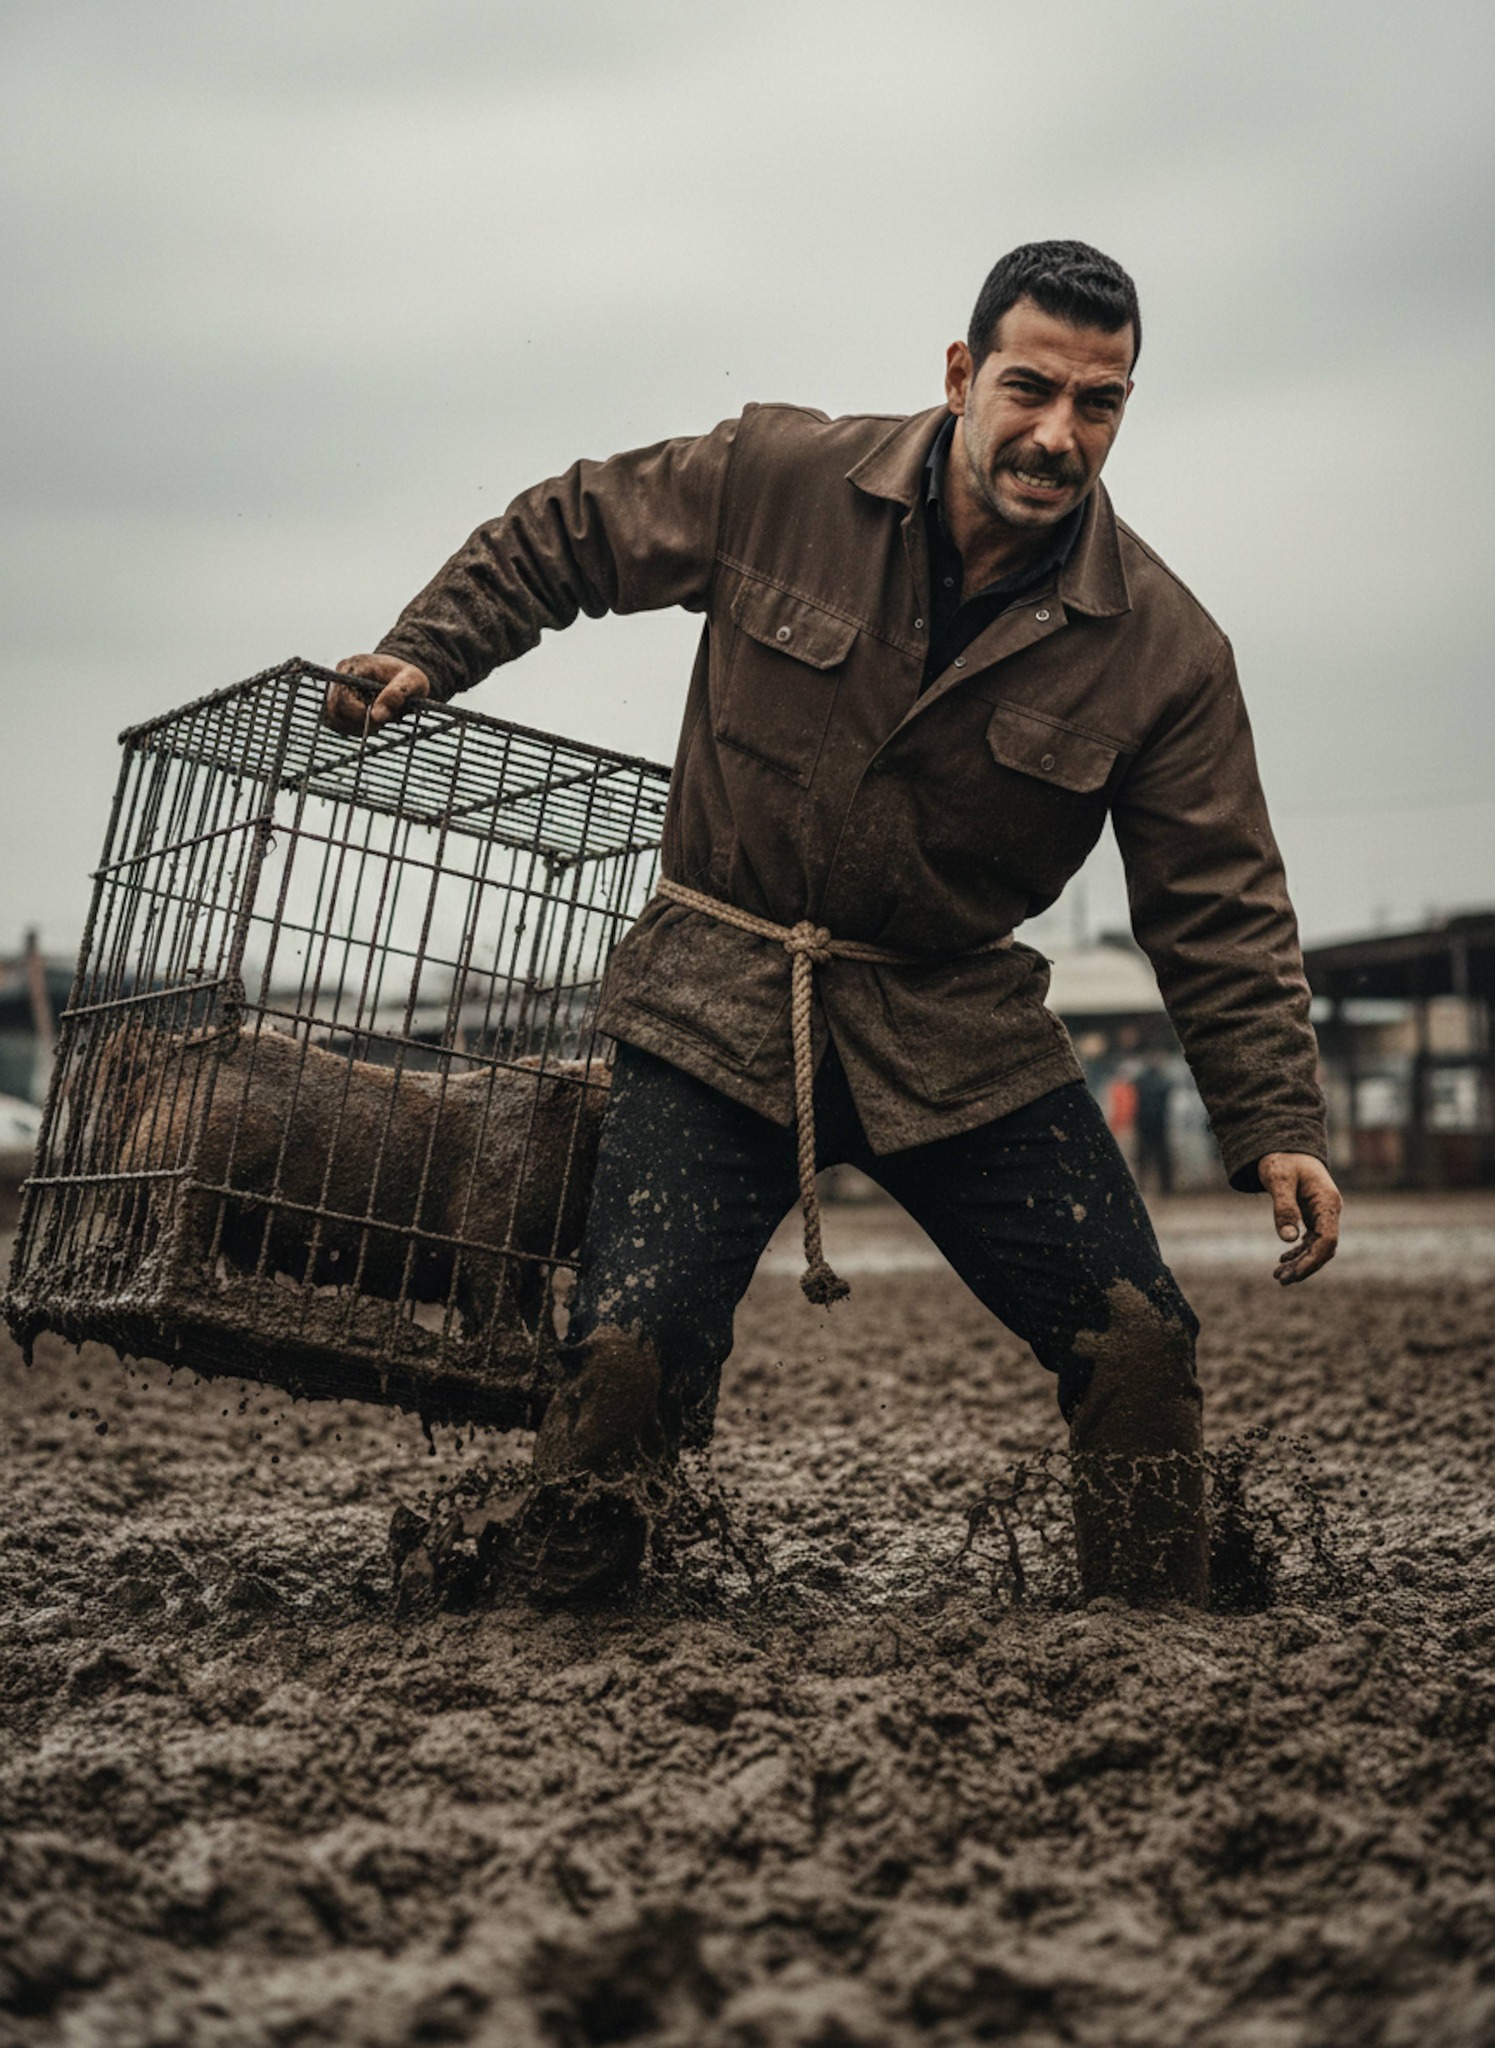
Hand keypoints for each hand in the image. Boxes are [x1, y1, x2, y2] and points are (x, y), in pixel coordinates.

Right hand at [323, 654, 431, 734]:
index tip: (378, 719)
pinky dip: (352, 728)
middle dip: (358, 722)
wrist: (404, 677)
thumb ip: (395, 695)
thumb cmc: (408, 677)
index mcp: (354, 667)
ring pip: (333, 719)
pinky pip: (337, 723)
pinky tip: (369, 723)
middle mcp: (340, 677)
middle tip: (380, 723)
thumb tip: (376, 716)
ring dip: (355, 727)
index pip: (342, 696)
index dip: (357, 713)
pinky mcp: (338, 703)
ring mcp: (337, 690)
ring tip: (377, 722)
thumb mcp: (412, 681)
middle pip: (334, 710)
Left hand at [1259, 1152, 1341, 1283]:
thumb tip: (1288, 1239)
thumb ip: (1283, 1208)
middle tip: (1281, 1279)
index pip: (1328, 1239)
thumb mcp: (1278, 1180)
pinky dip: (1298, 1251)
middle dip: (1304, 1266)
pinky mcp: (1314, 1214)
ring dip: (1300, 1262)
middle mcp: (1329, 1209)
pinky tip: (1284, 1259)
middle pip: (1324, 1248)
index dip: (1313, 1259)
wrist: (1284, 1144)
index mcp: (1327, 1201)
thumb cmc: (1281, 1159)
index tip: (1294, 1273)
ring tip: (1279, 1276)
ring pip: (1317, 1246)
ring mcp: (1323, 1213)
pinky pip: (1311, 1239)